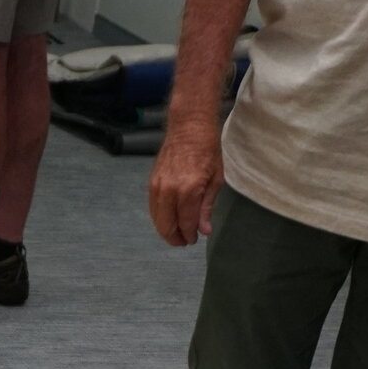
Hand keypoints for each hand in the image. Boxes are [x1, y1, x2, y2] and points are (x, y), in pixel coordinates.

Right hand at [149, 124, 223, 247]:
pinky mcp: (152, 183)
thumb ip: (207, 207)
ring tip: (178, 232)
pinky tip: (169, 219)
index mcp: (189, 190)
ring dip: (167, 230)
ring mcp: (158, 187)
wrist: (189, 127)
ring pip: (158, 220)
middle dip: (176, 238)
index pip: (186, 223)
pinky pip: (153, 209)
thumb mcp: (215, 179)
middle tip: (185, 241)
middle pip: (167, 226)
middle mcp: (170, 191)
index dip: (190, 235)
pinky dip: (160, 218)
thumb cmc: (207, 150)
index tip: (195, 240)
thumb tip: (204, 231)